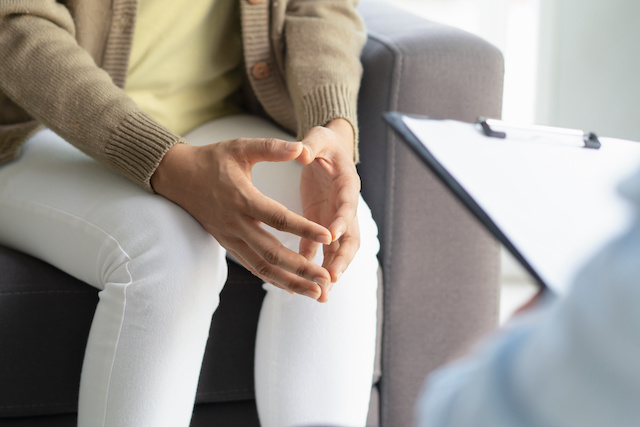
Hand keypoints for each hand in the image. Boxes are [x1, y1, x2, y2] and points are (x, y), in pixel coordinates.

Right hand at [150, 138, 332, 299]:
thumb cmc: (212, 160)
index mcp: (243, 199)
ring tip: (317, 293)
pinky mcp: (228, 245)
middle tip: (327, 279)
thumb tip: (301, 147)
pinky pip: (253, 267)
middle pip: (272, 253)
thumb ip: (271, 148)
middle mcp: (237, 224)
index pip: (278, 218)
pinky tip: (294, 288)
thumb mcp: (240, 147)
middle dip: (302, 268)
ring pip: (263, 267)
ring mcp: (231, 238)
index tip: (328, 237)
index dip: (304, 229)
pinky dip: (274, 280)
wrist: (177, 177)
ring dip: (291, 282)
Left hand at [296, 118, 360, 300]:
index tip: (333, 235)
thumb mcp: (319, 137)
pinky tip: (302, 282)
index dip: (343, 220)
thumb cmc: (325, 142)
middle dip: (343, 259)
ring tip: (322, 294)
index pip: (348, 204)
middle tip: (332, 277)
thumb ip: (311, 144)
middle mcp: (345, 206)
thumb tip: (300, 150)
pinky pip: (318, 248)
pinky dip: (312, 263)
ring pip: (337, 249)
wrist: (329, 149)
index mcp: (347, 184)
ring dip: (331, 270)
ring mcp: (335, 218)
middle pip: (351, 237)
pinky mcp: (321, 223)